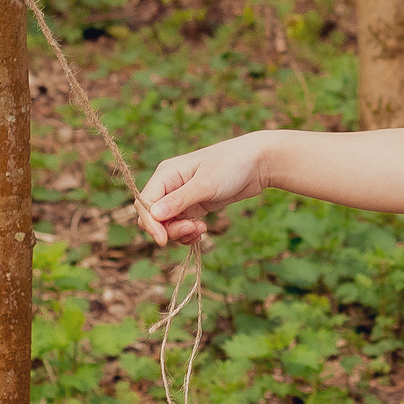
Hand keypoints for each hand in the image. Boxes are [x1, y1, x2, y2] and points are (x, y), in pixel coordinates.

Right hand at [138, 132, 271, 245]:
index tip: (164, 240)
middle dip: (168, 229)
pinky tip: (202, 230)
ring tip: (201, 230)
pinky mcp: (193, 206)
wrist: (258, 163)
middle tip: (192, 230)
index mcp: (166, 174)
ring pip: (167, 225)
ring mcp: (181, 197)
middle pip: (153, 217)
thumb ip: (179, 200)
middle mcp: (169, 185)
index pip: (145, 203)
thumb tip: (153, 215)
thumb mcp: (206, 183)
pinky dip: (188, 232)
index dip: (151, 224)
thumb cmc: (231, 165)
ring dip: (180, 233)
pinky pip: (181, 225)